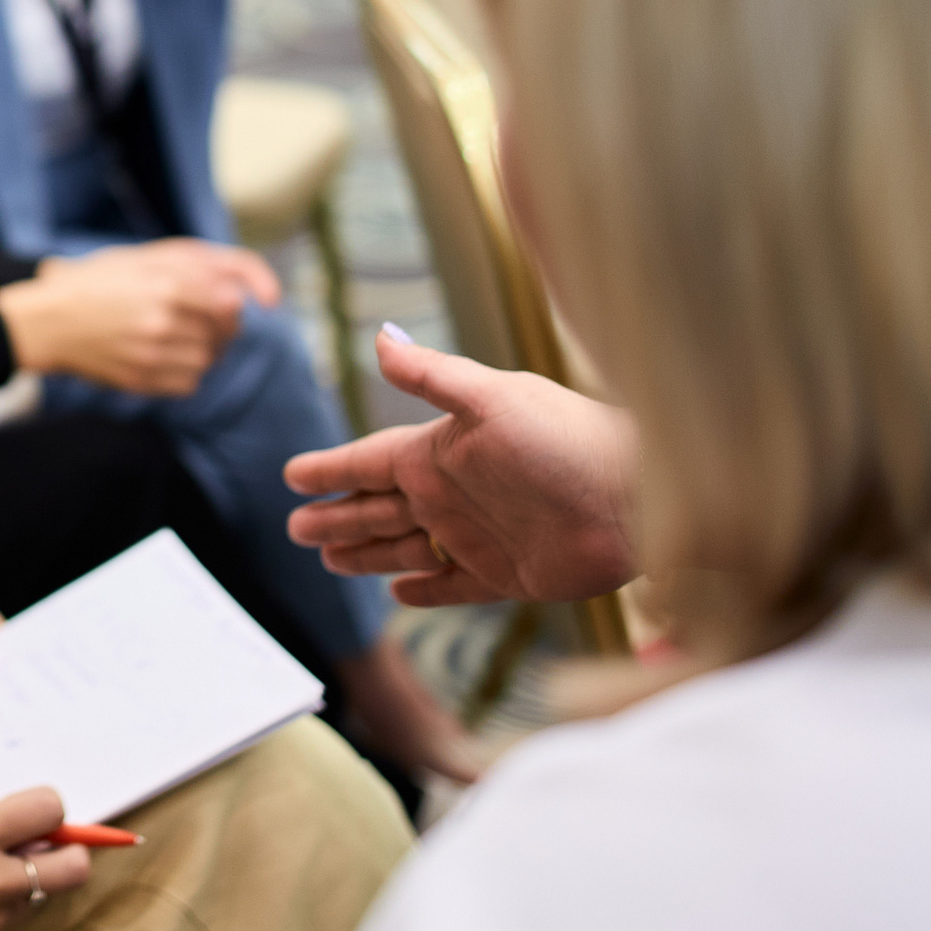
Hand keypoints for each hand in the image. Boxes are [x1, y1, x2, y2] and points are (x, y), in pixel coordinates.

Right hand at [0, 239, 278, 396]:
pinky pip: (191, 382)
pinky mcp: (142, 380)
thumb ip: (197, 265)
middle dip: (223, 325)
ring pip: (211, 358)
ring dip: (206, 348)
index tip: (254, 305)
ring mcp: (152, 353)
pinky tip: (165, 356)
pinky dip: (189, 372)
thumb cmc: (98, 281)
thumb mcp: (145, 257)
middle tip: (202, 317)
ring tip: (177, 335)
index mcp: (167, 281)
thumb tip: (243, 293)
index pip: (232, 301)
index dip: (243, 302)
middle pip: (226, 331)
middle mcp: (163, 318)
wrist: (46, 321)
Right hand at [284, 325, 638, 604]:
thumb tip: (378, 338)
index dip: (330, 468)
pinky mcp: (507, 577)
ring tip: (328, 558)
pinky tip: (399, 592)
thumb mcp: (492, 398)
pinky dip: (424, 590)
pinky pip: (452, 586)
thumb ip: (432, 374)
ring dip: (365, 553)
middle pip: (376, 508)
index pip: (368, 461)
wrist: (640, 499)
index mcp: (441, 452)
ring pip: (403, 549)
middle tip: (295, 526)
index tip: (291, 474)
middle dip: (335, 515)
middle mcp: (453, 495)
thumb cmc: (568, 439)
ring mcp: (478, 537)